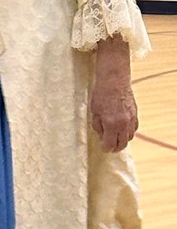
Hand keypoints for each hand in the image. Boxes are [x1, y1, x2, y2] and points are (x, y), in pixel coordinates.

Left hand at [91, 35, 137, 151]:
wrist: (114, 80)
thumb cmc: (101, 94)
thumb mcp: (94, 112)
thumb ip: (98, 126)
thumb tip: (101, 136)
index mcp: (112, 124)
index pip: (110, 144)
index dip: (105, 148)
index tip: (103, 148)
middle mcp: (124, 123)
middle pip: (122, 144)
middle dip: (115, 147)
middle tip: (109, 146)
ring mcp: (132, 119)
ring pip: (129, 137)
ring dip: (122, 140)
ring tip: (114, 137)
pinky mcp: (135, 113)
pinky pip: (134, 128)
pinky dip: (128, 132)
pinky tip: (121, 129)